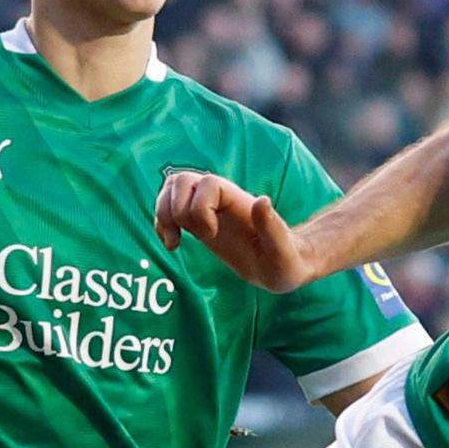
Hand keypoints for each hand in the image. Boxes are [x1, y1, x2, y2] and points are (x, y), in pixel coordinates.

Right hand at [155, 169, 312, 291]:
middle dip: (177, 210)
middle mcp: (220, 199)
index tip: (212, 235)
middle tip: (191, 238)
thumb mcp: (284, 252)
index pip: (207, 183)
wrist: (281, 266)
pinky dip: (162, 224)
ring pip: (171, 190)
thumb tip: (262, 201)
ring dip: (163, 214)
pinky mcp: (199, 221)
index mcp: (238, 201)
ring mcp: (207, 209)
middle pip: (181, 181)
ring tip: (174, 242)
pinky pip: (169, 208)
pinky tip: (172, 245)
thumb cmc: (287, 262)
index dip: (201, 207)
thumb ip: (274, 229)